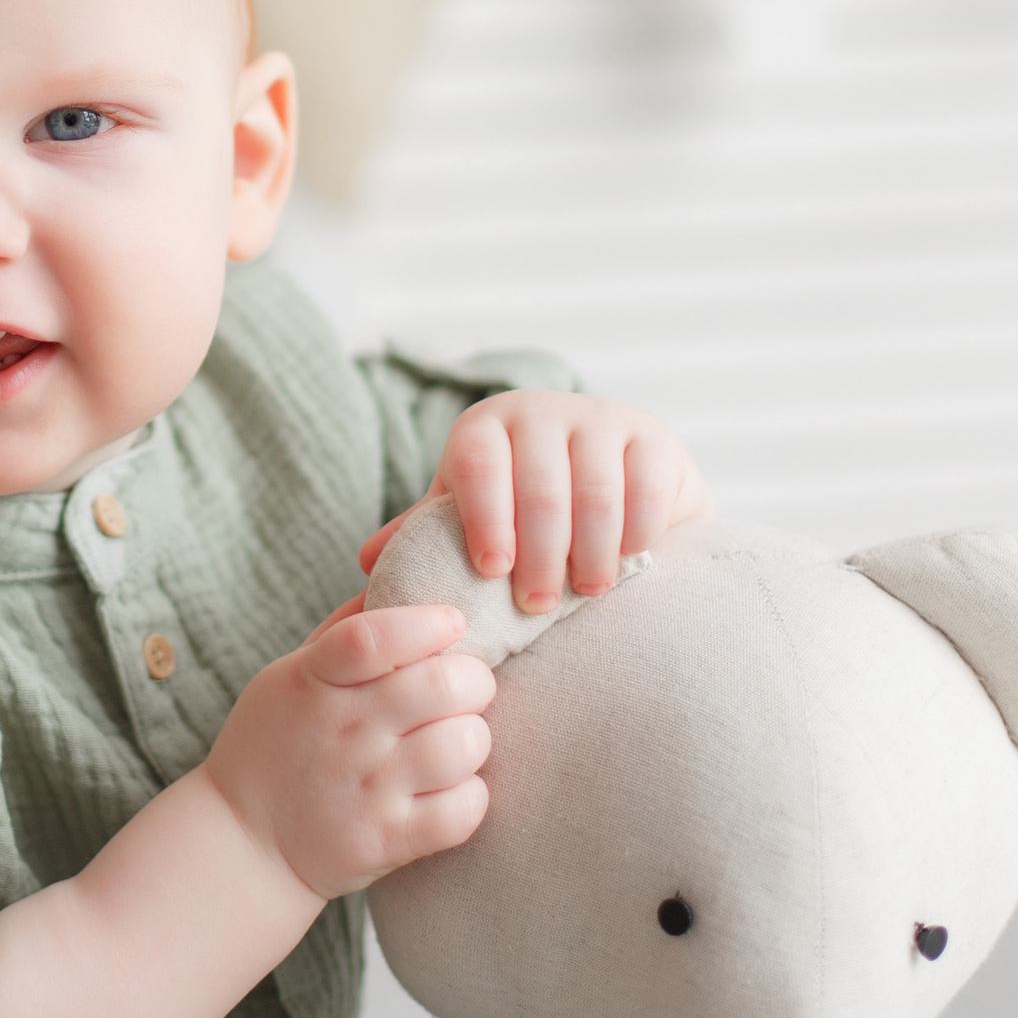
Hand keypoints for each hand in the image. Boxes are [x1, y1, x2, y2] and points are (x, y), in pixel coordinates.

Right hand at [201, 601, 493, 899]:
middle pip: (443, 685)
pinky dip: (471, 796)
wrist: (242, 844)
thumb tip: (400, 576)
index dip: (426, 622)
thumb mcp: (288, 677)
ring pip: (465, 745)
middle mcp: (343, 732)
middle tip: (464, 687)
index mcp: (313, 682)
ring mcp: (368, 789)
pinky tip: (451, 788)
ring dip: (473, 738)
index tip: (451, 622)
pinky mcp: (388, 841)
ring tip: (455, 740)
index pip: (375, 636)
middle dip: (473, 678)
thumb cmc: (273, 746)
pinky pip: (465, 810)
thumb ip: (344, 632)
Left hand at [358, 390, 710, 615]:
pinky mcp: (650, 433)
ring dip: (590, 552)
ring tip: (585, 593)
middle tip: (537, 606)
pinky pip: (645, 487)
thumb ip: (424, 534)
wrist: (609, 478)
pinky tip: (627, 561)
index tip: (492, 572)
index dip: (485, 519)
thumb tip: (367, 562)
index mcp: (484, 427)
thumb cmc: (521, 506)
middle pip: (540, 488)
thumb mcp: (472, 513)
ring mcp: (599, 417)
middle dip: (539, 556)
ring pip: (596, 492)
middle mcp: (539, 411)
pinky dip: (636, 532)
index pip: (478, 466)